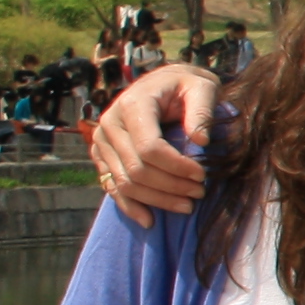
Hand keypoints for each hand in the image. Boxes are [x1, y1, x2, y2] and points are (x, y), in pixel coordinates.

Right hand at [91, 67, 219, 226]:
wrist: (163, 84)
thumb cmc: (186, 86)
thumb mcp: (201, 87)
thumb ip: (201, 109)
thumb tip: (201, 140)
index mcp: (133, 105)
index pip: (150, 148)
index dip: (177, 167)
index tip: (202, 176)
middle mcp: (110, 124)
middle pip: (137, 169)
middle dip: (170, 186)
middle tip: (199, 193)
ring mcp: (102, 141)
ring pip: (124, 182)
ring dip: (156, 199)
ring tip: (187, 205)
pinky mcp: (101, 155)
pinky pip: (111, 186)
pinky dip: (129, 205)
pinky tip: (149, 220)